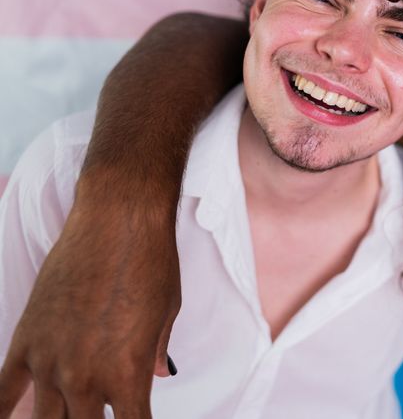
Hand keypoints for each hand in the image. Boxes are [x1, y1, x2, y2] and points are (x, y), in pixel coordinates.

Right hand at [0, 175, 180, 418]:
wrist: (118, 222)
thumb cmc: (151, 263)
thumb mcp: (167, 313)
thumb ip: (156, 351)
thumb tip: (157, 373)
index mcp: (130, 375)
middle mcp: (87, 377)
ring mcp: (51, 361)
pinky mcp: (27, 340)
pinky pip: (5, 391)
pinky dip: (4, 411)